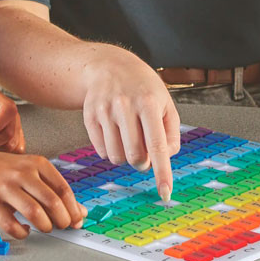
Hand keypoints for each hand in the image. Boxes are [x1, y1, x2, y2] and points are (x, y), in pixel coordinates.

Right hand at [0, 149, 87, 238]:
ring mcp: (6, 187)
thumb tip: (79, 211)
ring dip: (45, 226)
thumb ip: (54, 189)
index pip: (63, 188)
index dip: (73, 207)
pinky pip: (10, 224)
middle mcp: (23, 173)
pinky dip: (21, 232)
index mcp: (37, 163)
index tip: (78, 219)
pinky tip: (25, 231)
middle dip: (62, 219)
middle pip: (51, 200)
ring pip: (33, 212)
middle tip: (64, 226)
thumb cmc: (6, 170)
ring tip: (46, 228)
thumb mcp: (33, 171)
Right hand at [81, 45, 179, 200]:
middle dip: (142, 161)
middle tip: (144, 149)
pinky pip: (101, 151)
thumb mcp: (165, 103)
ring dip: (125, 156)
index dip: (162, 172)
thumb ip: (170, 133)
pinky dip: (111, 149)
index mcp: (148, 102)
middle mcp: (125, 105)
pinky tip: (115, 132)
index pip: (157, 145)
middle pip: (135, 156)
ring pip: (116, 157)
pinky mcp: (89, 116)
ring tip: (129, 138)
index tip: (165, 194)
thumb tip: (162, 160)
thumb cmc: (143, 88)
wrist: (109, 66)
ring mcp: (104, 110)